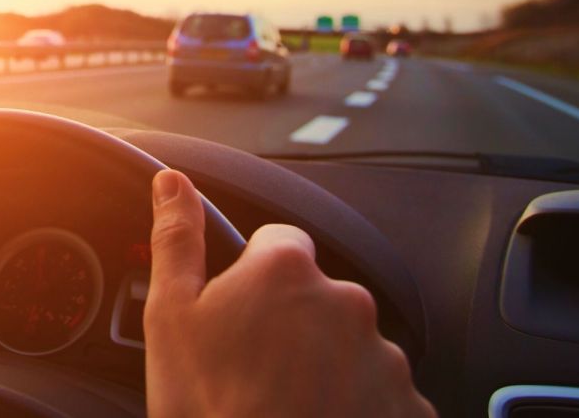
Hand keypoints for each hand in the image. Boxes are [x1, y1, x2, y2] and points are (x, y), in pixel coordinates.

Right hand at [143, 170, 434, 416]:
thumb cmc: (209, 409)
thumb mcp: (171, 318)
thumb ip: (178, 240)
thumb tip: (172, 183)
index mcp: (287, 271)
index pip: (278, 243)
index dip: (252, 277)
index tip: (238, 315)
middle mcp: (346, 302)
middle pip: (317, 296)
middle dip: (291, 323)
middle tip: (254, 370)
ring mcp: (383, 357)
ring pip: (349, 345)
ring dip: (325, 366)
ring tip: (284, 404)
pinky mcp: (408, 406)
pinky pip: (380, 393)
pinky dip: (356, 405)